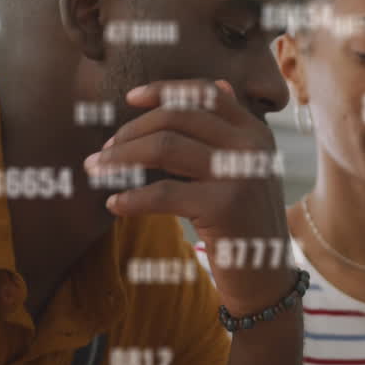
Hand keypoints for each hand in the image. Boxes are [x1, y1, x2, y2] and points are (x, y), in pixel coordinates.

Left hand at [84, 78, 294, 314]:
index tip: (130, 98)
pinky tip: (114, 205)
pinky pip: (162, 193)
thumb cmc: (247, 222)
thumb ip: (232, 130)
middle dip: (131, 130)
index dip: (165, 90)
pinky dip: (131, 198)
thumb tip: (220, 86)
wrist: (267, 277)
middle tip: (103, 150)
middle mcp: (251, 146)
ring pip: (164, 147)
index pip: (206, 94)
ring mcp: (239, 175)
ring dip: (121, 157)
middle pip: (178, 117)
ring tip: (97, 171)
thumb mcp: (249, 168)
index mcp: (255, 132)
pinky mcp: (224, 208)